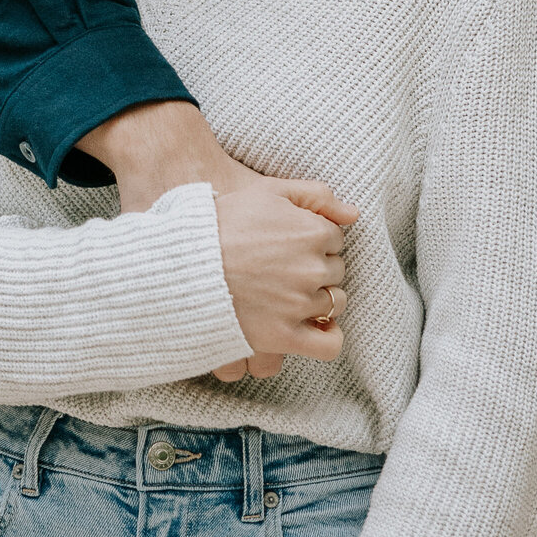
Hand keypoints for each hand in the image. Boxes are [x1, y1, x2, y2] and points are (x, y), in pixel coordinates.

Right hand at [213, 176, 351, 363]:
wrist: (182, 263)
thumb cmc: (221, 222)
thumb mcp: (267, 191)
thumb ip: (316, 195)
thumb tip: (354, 214)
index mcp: (312, 231)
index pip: (335, 238)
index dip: (313, 238)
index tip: (288, 243)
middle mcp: (312, 268)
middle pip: (335, 270)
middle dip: (315, 268)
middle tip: (281, 267)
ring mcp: (299, 304)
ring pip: (334, 303)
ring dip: (317, 298)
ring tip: (285, 293)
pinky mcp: (284, 336)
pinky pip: (328, 345)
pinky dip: (327, 338)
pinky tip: (313, 328)